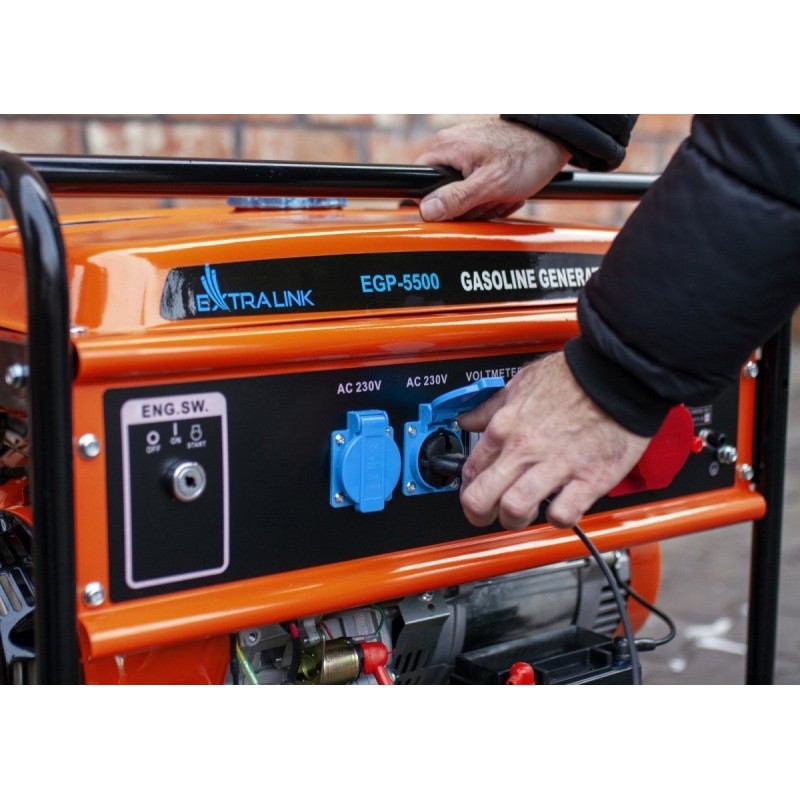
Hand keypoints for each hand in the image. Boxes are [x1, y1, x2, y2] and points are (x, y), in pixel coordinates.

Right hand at [415, 118, 569, 220]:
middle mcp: (450, 148)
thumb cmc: (526, 155)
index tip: (458, 210)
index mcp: (444, 148)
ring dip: (484, 203)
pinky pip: (475, 188)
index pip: (418, 184)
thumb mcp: (490, 184)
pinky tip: (506, 192)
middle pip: (442, 195)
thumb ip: (456, 198)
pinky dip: (492, 196)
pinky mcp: (479, 161)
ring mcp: (465, 154)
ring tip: (502, 194)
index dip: (436, 205)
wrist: (554, 141)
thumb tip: (426, 211)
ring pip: (461, 195)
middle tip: (491, 200)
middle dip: (469, 207)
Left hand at [457, 352, 650, 529]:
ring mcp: (555, 465)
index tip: (477, 490)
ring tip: (526, 513)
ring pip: (515, 511)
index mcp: (505, 426)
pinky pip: (562, 514)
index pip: (470, 470)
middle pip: (481, 498)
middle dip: (478, 514)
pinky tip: (561, 506)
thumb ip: (492, 407)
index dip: (469, 487)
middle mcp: (525, 448)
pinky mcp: (588, 479)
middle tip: (489, 514)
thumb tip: (469, 419)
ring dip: (516, 519)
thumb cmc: (574, 377)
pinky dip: (558, 518)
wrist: (619, 374)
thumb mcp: (521, 382)